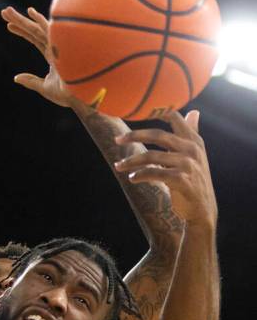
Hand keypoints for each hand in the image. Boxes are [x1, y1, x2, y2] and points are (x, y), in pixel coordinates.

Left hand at [1, 6, 81, 108]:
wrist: (80, 98)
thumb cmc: (67, 95)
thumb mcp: (45, 88)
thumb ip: (31, 81)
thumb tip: (16, 78)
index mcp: (52, 55)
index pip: (34, 39)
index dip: (22, 32)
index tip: (9, 25)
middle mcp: (55, 47)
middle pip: (33, 30)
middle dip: (19, 21)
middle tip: (5, 12)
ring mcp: (58, 45)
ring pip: (37, 28)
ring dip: (22, 19)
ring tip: (7, 11)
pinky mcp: (62, 46)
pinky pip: (49, 30)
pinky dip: (40, 20)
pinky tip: (29, 11)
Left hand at [114, 110, 216, 225]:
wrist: (202, 209)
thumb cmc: (195, 180)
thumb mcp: (196, 155)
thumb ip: (191, 134)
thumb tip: (194, 112)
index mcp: (194, 141)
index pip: (175, 118)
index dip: (156, 111)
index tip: (136, 111)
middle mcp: (192, 149)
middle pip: (157, 135)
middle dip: (134, 136)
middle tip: (117, 140)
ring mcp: (187, 164)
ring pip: (151, 156)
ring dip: (131, 161)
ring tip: (118, 166)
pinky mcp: (182, 180)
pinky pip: (154, 173)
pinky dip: (140, 175)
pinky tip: (132, 178)